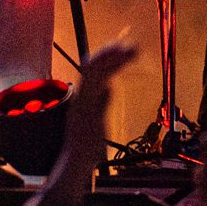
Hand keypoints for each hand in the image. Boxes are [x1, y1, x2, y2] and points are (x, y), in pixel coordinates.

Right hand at [63, 38, 134, 166]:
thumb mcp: (97, 119)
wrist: (75, 162)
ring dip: (113, 58)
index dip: (105, 57)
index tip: (119, 47)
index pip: (91, 70)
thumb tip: (109, 88)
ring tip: (130, 50)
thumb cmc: (87, 146)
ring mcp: (82, 101)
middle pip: (92, 66)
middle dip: (109, 52)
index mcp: (81, 97)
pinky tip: (124, 62)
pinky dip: (110, 70)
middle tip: (127, 43)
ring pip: (95, 71)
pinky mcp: (86, 108)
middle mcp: (80, 96)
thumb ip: (102, 102)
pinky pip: (96, 84)